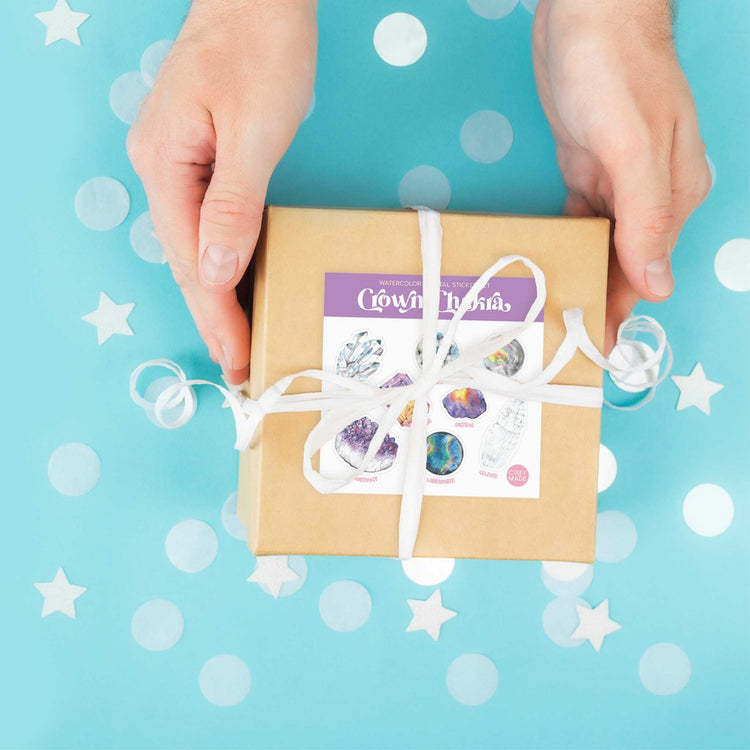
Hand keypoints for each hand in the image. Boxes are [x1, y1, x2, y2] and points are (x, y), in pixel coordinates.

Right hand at [127, 0, 316, 382]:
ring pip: (195, 244)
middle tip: (240, 364)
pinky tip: (236, 282)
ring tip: (239, 338)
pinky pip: (206, 222)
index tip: (237, 357)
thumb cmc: (260, 49)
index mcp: (165, 165)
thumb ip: (233, 203)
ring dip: (217, 293)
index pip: (191, 259)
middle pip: (186, 258)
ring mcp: (175, 163)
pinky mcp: (197, 157)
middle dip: (214, 315)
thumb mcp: (254, 131)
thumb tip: (216, 269)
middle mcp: (160, 169)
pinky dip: (223, 258)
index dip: (216, 313)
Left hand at [532, 0, 710, 351]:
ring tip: (556, 317)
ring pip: (602, 246)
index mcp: (674, 196)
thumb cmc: (615, 72)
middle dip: (599, 302)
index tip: (597, 349)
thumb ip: (647, 218)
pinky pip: (580, 221)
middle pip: (624, 264)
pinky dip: (569, 245)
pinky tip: (554, 267)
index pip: (647, 270)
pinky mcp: (587, 169)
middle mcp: (650, 195)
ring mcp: (617, 182)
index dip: (622, 310)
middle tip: (566, 344)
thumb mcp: (634, 148)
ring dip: (583, 278)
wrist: (587, 14)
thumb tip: (659, 285)